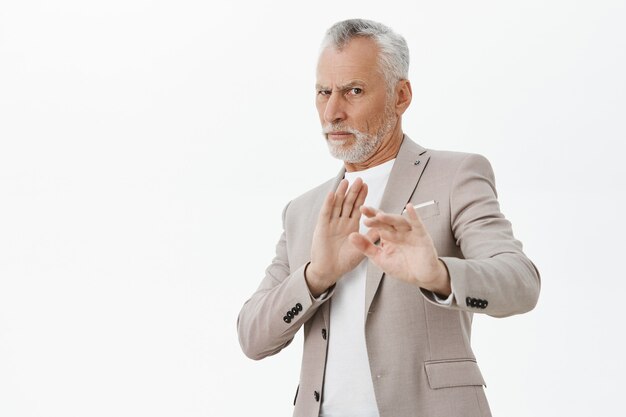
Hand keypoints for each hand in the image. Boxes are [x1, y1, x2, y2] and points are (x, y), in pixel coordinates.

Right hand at [306, 178, 375, 296]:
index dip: (361, 197)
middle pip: (347, 203)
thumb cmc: (344, 262)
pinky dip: (329, 203)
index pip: (357, 208)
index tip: (366, 186)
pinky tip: (333, 194)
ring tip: (346, 181)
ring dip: (341, 193)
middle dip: (353, 191)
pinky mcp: (321, 228)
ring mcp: (331, 224)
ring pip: (337, 205)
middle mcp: (340, 222)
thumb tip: (382, 229)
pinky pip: (326, 213)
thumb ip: (370, 239)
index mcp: (350, 226)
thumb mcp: (361, 250)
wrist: (329, 271)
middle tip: (359, 179)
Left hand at [348, 203, 450, 295]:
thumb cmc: (403, 267)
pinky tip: (409, 208)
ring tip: (380, 215)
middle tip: (365, 211)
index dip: (370, 216)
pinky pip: (418, 224)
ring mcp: (410, 233)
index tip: (361, 209)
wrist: (421, 278)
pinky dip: (414, 216)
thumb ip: (366, 247)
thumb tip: (351, 236)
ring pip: (399, 221)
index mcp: (388, 235)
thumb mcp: (380, 258)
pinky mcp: (422, 236)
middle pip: (387, 220)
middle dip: (376, 216)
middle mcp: (399, 232)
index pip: (378, 223)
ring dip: (390, 218)